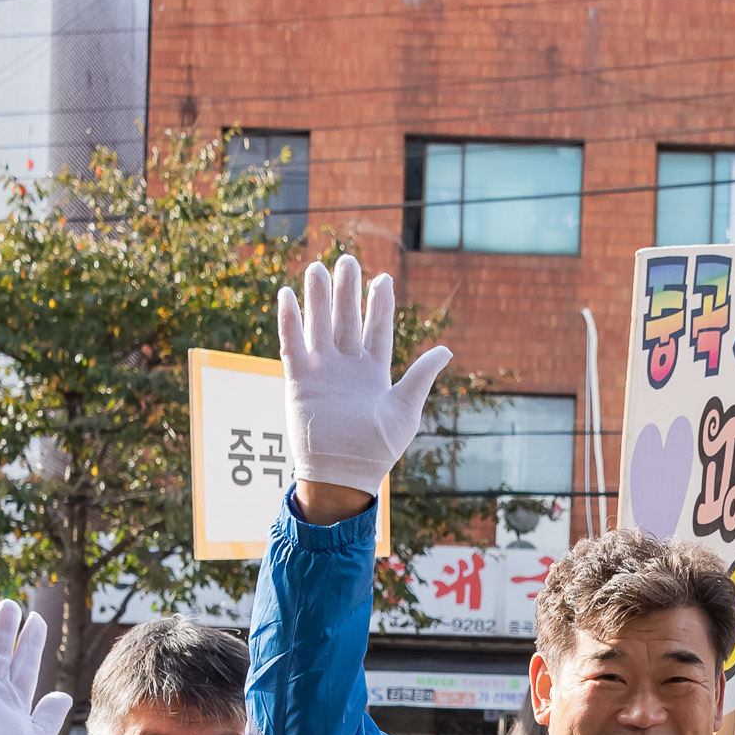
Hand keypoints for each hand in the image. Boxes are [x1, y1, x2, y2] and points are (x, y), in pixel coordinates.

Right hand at [278, 253, 453, 493]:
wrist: (344, 475)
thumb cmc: (378, 449)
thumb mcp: (405, 409)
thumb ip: (420, 376)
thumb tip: (446, 349)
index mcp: (374, 372)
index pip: (377, 328)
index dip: (378, 304)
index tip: (383, 278)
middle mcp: (347, 367)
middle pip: (346, 319)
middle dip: (347, 290)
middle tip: (347, 260)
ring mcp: (322, 371)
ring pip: (318, 325)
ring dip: (318, 298)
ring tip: (318, 268)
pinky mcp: (299, 381)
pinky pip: (292, 345)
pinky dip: (290, 321)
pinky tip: (289, 296)